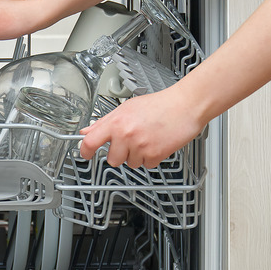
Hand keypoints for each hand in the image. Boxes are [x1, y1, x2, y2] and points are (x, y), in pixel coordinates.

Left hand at [79, 88, 205, 168]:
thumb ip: (104, 122)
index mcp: (116, 122)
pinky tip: (156, 143)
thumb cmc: (159, 104)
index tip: (85, 154)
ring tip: (146, 138)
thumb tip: (86, 131)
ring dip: (136, 155)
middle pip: (112, 159)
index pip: (90, 142)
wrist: (186, 105)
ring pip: (130, 163)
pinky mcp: (155, 155)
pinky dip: (151, 158)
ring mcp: (140, 146)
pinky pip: (146, 165)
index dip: (84, 151)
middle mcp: (126, 135)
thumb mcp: (126, 108)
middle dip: (119, 154)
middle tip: (130, 141)